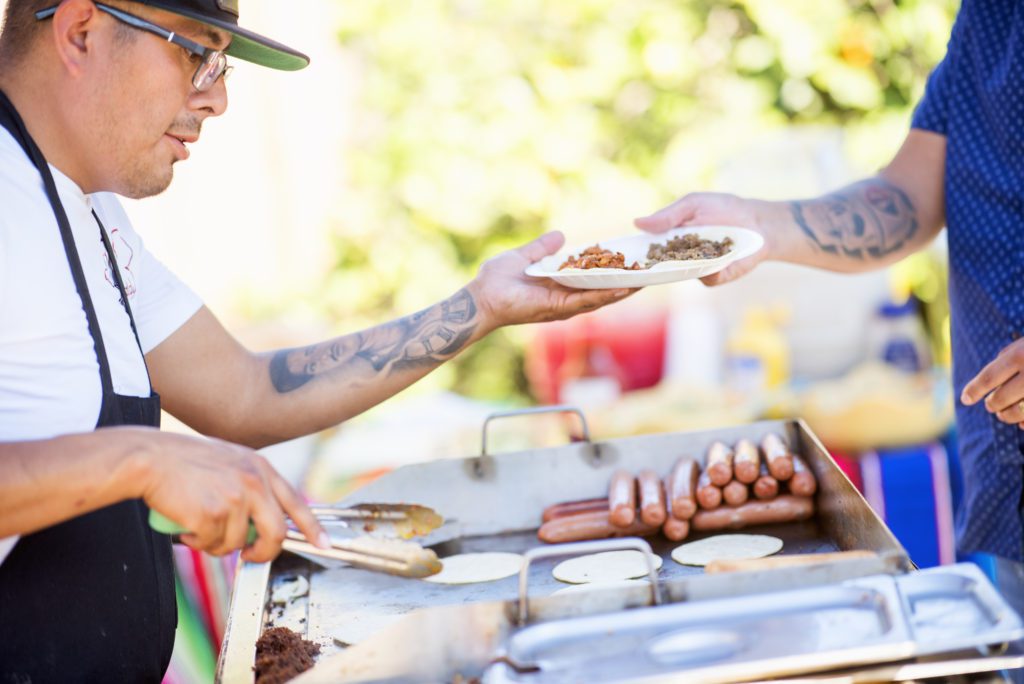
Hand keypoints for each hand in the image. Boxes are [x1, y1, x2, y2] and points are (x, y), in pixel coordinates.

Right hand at [134, 430, 327, 562]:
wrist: (150, 458)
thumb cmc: (184, 461)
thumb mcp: (230, 461)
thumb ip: (250, 484)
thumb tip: (260, 523)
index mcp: (260, 468)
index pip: (296, 502)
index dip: (311, 528)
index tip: (323, 545)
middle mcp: (253, 482)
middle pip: (276, 533)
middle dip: (263, 553)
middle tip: (249, 555)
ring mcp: (234, 499)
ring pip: (236, 543)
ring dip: (217, 544)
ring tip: (199, 527)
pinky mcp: (212, 514)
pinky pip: (211, 545)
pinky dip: (198, 542)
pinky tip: (186, 525)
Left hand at [469, 231, 635, 329]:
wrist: (481, 297)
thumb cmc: (496, 280)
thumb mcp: (525, 256)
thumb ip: (543, 248)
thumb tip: (561, 236)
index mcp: (560, 286)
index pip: (592, 279)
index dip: (612, 272)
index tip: (631, 261)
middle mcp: (566, 298)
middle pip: (603, 291)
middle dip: (626, 283)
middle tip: (650, 271)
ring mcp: (563, 305)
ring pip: (600, 297)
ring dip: (622, 290)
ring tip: (646, 279)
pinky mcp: (557, 308)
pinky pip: (586, 300)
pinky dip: (605, 295)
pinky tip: (622, 288)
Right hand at [634, 192, 773, 285]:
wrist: (758, 221)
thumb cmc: (723, 209)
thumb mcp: (692, 205)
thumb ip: (667, 215)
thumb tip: (636, 223)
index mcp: (670, 241)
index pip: (646, 250)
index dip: (632, 253)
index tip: (617, 254)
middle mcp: (680, 259)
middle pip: (657, 269)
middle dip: (645, 269)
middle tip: (634, 267)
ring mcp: (698, 270)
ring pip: (681, 275)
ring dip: (676, 270)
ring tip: (675, 260)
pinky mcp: (717, 277)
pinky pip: (707, 278)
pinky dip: (709, 271)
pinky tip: (712, 263)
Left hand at [960, 339, 1023, 428]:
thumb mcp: (1021, 346)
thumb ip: (1003, 360)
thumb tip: (982, 383)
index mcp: (1019, 356)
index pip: (988, 378)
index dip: (974, 390)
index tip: (965, 399)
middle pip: (1000, 398)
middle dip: (992, 404)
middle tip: (990, 405)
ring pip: (1017, 412)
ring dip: (1006, 416)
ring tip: (1002, 414)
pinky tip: (1020, 422)